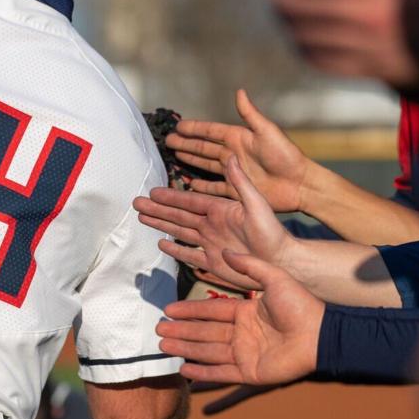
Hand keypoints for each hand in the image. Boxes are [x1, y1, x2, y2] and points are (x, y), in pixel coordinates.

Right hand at [135, 157, 295, 290]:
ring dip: (160, 225)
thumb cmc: (273, 233)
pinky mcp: (212, 262)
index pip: (189, 201)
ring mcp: (211, 243)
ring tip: (142, 218)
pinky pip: (189, 255)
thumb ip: (241, 182)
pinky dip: (174, 250)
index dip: (171, 196)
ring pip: (179, 232)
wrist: (280, 262)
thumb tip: (231, 156)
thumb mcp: (257, 203)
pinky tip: (161, 243)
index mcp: (221, 210)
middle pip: (179, 216)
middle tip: (137, 202)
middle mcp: (212, 225)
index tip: (153, 190)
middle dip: (158, 209)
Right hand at [157, 251, 323, 384]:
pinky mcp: (250, 373)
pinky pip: (221, 373)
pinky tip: (184, 369)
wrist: (320, 335)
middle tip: (158, 330)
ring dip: (185, 348)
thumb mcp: (275, 278)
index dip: (190, 310)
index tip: (169, 309)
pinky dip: (202, 372)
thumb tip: (228, 252)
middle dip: (181, 331)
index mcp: (246, 313)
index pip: (211, 311)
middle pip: (204, 332)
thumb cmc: (302, 306)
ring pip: (207, 351)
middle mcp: (242, 334)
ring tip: (163, 346)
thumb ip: (250, 266)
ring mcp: (245, 354)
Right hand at [167, 90, 313, 213]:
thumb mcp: (267, 131)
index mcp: (239, 137)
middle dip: (185, 143)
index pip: (210, 131)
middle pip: (203, 147)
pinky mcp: (237, 188)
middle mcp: (234, 153)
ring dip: (190, 160)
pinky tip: (189, 183)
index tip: (177, 125)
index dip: (194, 128)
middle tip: (167, 141)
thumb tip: (239, 91)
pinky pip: (214, 187)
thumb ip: (250, 113)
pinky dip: (202, 185)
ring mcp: (234, 171)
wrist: (299, 184)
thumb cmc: (287, 156)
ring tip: (174, 156)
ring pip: (205, 165)